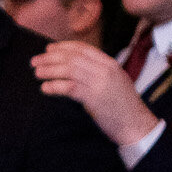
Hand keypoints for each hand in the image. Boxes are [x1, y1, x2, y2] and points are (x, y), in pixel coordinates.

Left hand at [30, 41, 161, 148]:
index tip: (48, 48)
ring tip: (37, 73)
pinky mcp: (94, 98)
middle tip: (35, 61)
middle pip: (73, 58)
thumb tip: (74, 69)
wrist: (136, 125)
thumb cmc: (123, 107)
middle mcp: (105, 70)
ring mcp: (100, 83)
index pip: (83, 49)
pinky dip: (55, 86)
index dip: (63, 47)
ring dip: (50, 70)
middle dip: (51, 58)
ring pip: (69, 70)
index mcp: (110, 64)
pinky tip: (45, 88)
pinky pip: (70, 88)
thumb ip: (98, 73)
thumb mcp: (114, 82)